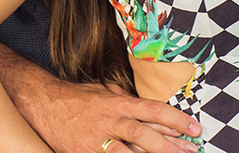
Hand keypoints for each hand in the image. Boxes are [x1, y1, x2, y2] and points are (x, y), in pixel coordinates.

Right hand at [22, 79, 200, 152]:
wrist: (43, 104)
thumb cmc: (78, 98)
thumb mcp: (105, 92)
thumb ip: (128, 101)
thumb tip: (154, 111)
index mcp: (117, 103)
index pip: (152, 109)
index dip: (175, 119)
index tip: (195, 129)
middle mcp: (109, 121)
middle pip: (143, 134)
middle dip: (169, 145)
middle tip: (192, 151)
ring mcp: (96, 140)